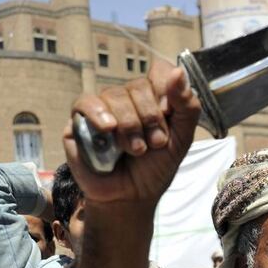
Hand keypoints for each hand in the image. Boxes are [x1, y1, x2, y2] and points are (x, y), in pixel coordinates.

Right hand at [64, 59, 200, 207]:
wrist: (130, 197)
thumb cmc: (155, 168)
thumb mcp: (181, 139)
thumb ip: (187, 106)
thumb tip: (178, 71)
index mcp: (154, 98)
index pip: (159, 71)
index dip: (165, 89)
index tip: (168, 114)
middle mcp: (128, 98)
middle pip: (139, 85)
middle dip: (150, 118)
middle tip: (154, 144)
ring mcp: (104, 107)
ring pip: (115, 95)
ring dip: (130, 126)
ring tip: (136, 150)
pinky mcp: (80, 120)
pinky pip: (86, 102)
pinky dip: (99, 114)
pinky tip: (109, 129)